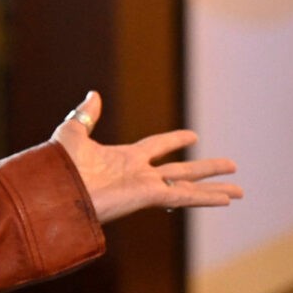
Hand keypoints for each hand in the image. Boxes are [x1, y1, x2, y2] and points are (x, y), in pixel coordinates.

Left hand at [53, 91, 241, 223]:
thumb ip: (86, 115)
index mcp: (124, 158)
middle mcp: (139, 174)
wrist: (52, 191)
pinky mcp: (147, 196)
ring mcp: (145, 187)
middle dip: (206, 170)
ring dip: (213, 188)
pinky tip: (225, 199)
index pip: (157, 147)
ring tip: (239, 191)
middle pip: (181, 170)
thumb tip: (94, 93)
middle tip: (231, 165)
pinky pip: (182, 196)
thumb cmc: (56, 167)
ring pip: (188, 186)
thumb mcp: (72, 133)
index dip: (173, 141)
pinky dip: (204, 198)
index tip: (192, 136)